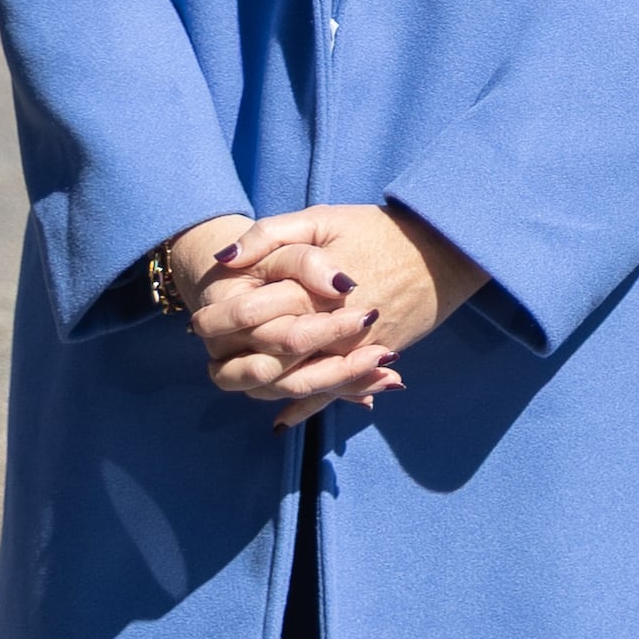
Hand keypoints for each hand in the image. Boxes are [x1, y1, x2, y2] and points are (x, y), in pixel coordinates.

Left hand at [191, 204, 488, 424]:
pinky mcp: (372, 361)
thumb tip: (223, 260)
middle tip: (208, 360)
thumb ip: (271, 236)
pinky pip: (334, 393)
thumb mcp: (322, 219)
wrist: (442, 251)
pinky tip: (280, 419)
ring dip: (261, 387)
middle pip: (270, 356)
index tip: (196, 324)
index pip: (253, 315)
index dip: (219, 322)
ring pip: (298, 382)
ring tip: (233, 381)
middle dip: (233, 360)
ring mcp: (354, 350)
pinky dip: (306, 407)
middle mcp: (332, 327)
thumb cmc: (377, 230)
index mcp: (313, 290)